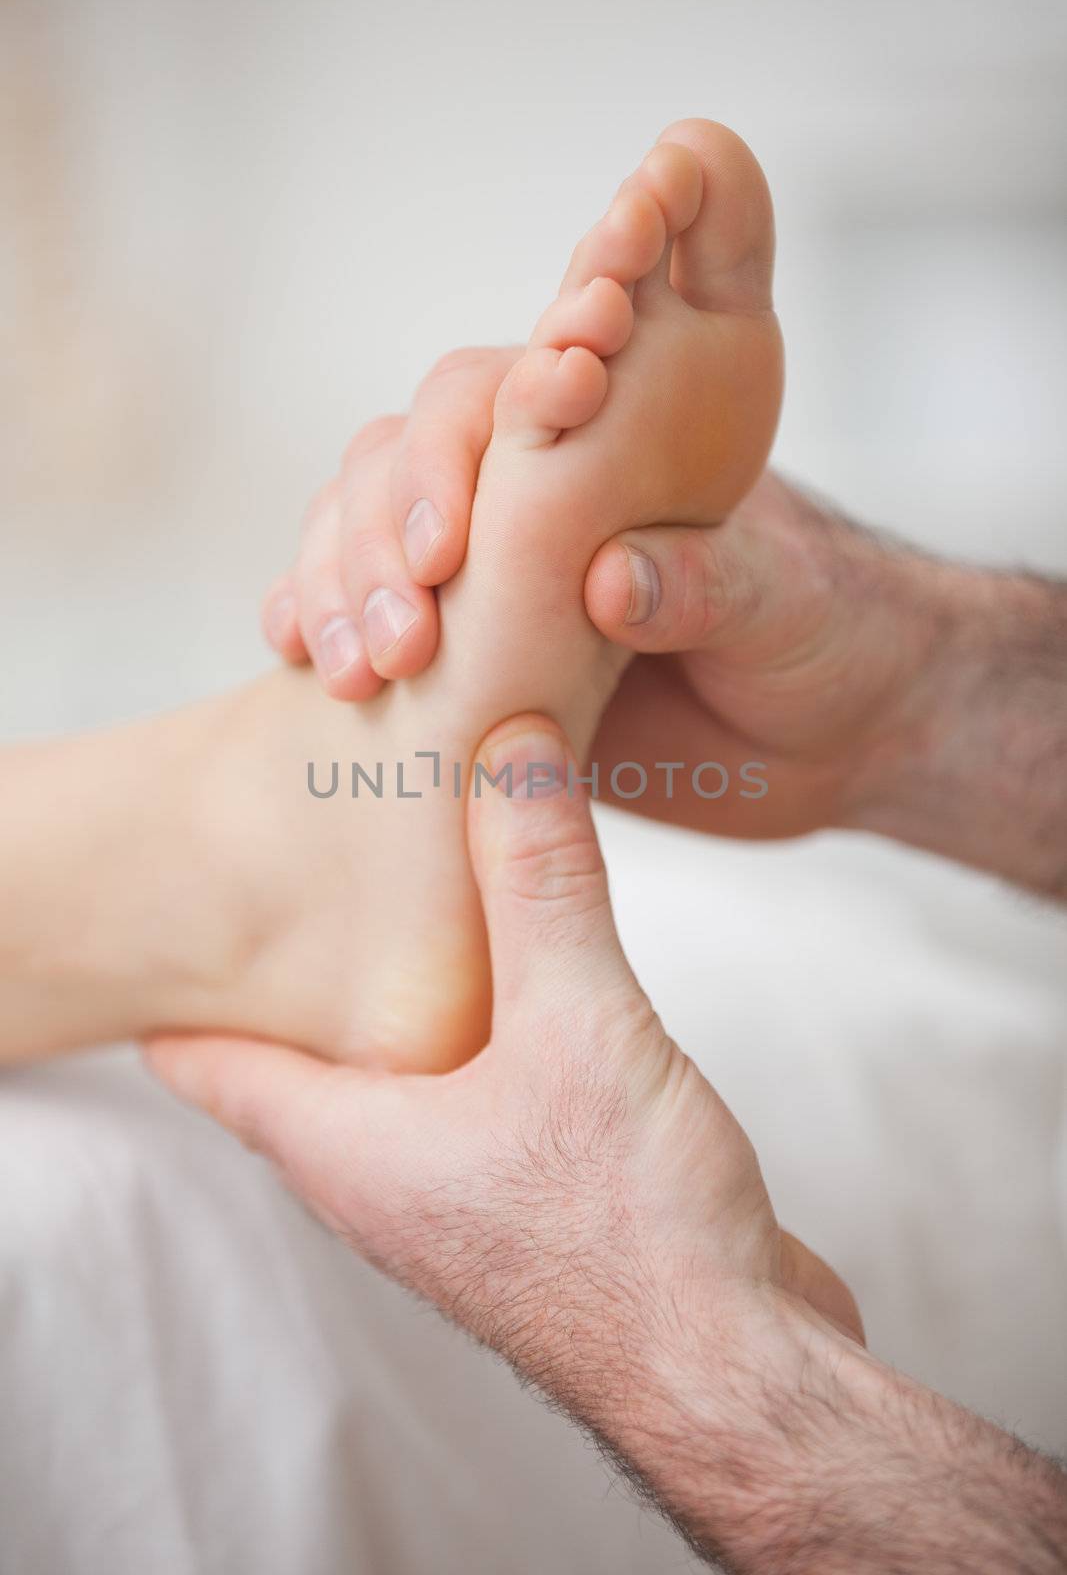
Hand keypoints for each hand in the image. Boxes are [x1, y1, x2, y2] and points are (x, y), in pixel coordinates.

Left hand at [147, 708, 859, 1421]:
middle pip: (294, 1060)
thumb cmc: (635, 1230)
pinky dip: (474, 1029)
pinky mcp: (532, 1203)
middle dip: (292, 970)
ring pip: (390, 1077)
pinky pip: (472, 1098)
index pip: (209, 1056)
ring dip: (391, 997)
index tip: (183, 897)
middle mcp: (382, 1180)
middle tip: (288, 869)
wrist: (737, 1374)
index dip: (186, 980)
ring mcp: (457, 1200)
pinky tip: (517, 980)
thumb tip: (511, 743)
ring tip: (394, 902)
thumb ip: (541, 882)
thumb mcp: (578, 1022)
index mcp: (347, 1146)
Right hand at [262, 347, 946, 838]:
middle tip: (418, 619)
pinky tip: (309, 666)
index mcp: (625, 442)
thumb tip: (606, 580)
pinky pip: (363, 613)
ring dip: (344, 582)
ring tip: (360, 674)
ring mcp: (498, 567)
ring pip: (366, 523)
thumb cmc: (836, 640)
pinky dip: (320, 626)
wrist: (834, 744)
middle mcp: (545, 488)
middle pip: (416, 446)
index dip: (477, 425)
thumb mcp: (790, 607)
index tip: (478, 509)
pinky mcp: (472, 650)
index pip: (518, 380)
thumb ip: (709, 585)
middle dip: (393, 520)